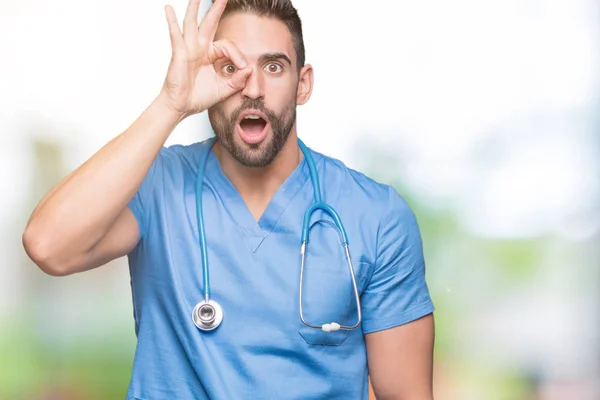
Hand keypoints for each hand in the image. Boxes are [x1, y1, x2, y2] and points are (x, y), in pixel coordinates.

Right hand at [159, 0, 250, 116]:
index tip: (243, 67)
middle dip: (216, 9)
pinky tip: (169, 9)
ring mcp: (188, 49)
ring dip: (194, 7)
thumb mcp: (224, 89)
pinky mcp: (179, 54)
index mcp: (210, 55)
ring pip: (191, 23)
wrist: (181, 107)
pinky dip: (172, 22)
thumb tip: (249, 69)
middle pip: (209, 23)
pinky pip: (176, 35)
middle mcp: (199, 48)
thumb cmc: (198, 97)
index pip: (227, 45)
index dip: (238, 54)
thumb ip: (238, 80)